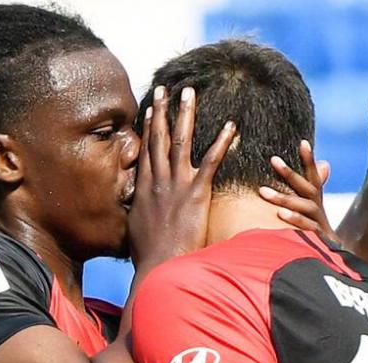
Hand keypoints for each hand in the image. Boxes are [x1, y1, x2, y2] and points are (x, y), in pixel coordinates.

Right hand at [128, 85, 236, 276]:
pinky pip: (212, 162)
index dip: (148, 129)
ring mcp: (176, 185)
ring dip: (186, 114)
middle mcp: (157, 181)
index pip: (146, 152)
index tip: (149, 110)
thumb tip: (139, 219)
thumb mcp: (136, 234)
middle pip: (159, 138)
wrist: (158, 268)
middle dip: (162, 111)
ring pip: (181, 141)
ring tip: (190, 92)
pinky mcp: (195, 194)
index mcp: (143, 190)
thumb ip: (139, 219)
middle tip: (166, 88)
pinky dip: (222, 142)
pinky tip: (231, 126)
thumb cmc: (150, 259)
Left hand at [259, 140, 336, 241]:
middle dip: (290, 174)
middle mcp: (319, 210)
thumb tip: (325, 163)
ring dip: (285, 197)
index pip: (313, 177)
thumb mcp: (314, 211)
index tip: (303, 142)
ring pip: (305, 206)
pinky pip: (307, 228)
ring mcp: (320, 224)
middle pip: (308, 188)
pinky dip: (295, 220)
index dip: (310, 160)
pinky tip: (280, 215)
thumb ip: (313, 189)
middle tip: (273, 159)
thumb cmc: (316, 234)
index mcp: (316, 202)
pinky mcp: (319, 240)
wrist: (331, 264)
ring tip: (262, 191)